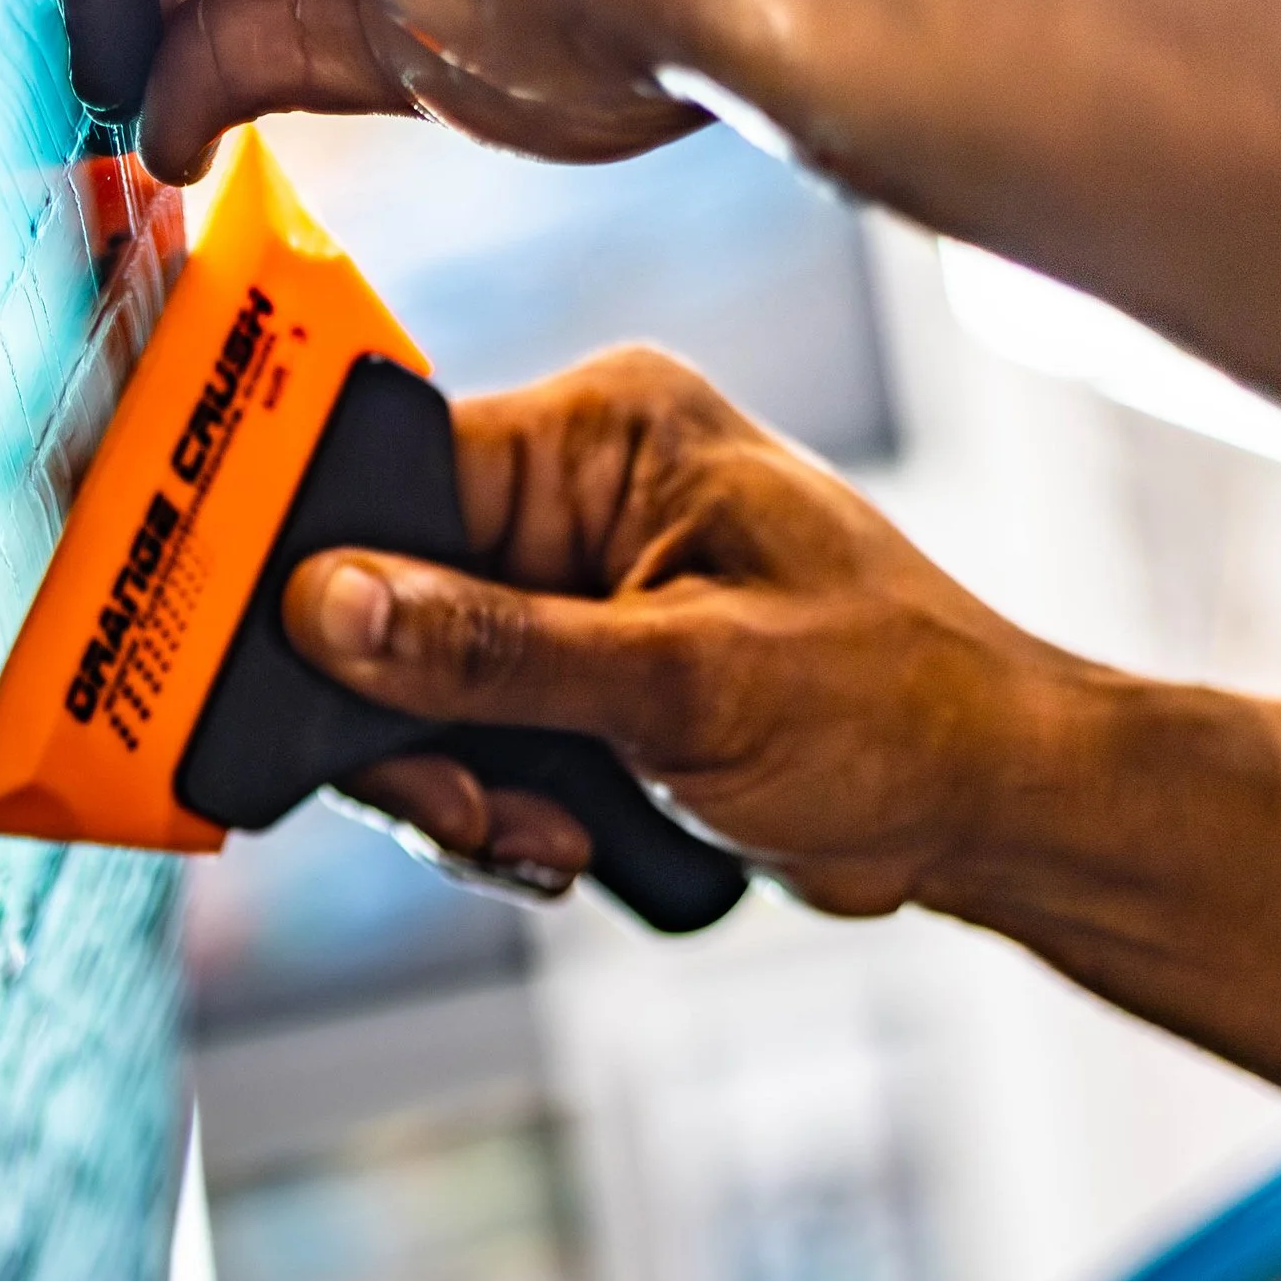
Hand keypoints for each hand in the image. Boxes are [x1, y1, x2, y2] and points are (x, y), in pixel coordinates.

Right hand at [284, 347, 1067, 916]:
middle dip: (410, 724)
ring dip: (459, 785)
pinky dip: (495, 809)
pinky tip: (565, 849)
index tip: (288, 674)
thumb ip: (494, 647)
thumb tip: (323, 605)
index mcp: (605, 432)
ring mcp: (573, 585)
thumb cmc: (897, 711)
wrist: (993, 810)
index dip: (326, 576)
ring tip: (544, 843)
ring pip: (416, 683)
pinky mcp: (578, 671)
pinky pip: (469, 734)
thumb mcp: (685, 683)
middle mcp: (576, 491)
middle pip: (388, 594)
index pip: (399, 472)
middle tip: (465, 811)